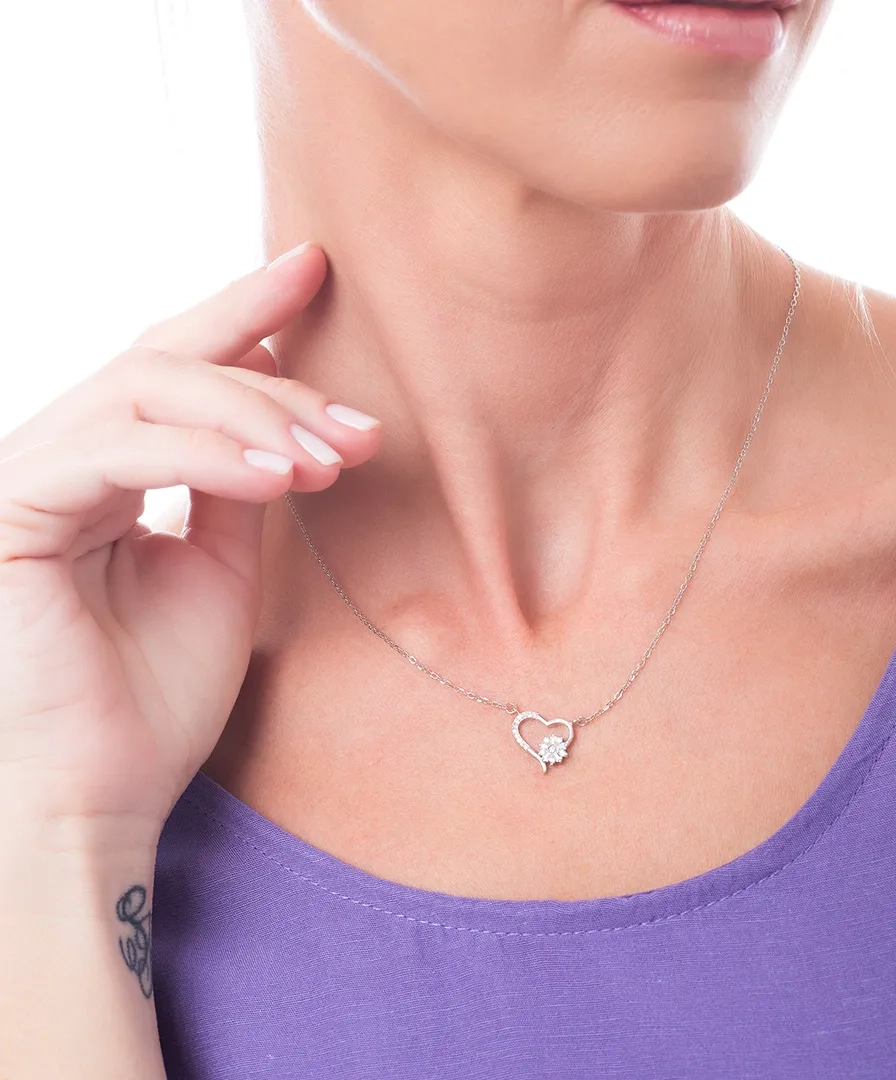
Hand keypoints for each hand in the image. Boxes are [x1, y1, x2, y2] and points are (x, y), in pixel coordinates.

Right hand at [0, 242, 380, 831]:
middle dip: (273, 375)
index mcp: (103, 471)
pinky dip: (208, 455)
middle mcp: (55, 459)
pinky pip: (119, 450)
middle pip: (166, 363)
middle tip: (361, 423)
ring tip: (335, 461)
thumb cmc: (153, 698)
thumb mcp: (221, 572)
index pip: (174, 368)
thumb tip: (282, 417)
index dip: (243, 311)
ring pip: (147, 391)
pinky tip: (283, 478)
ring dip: (256, 416)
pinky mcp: (9, 508)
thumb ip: (237, 486)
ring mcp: (24, 477)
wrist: (99, 797)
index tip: (315, 267)